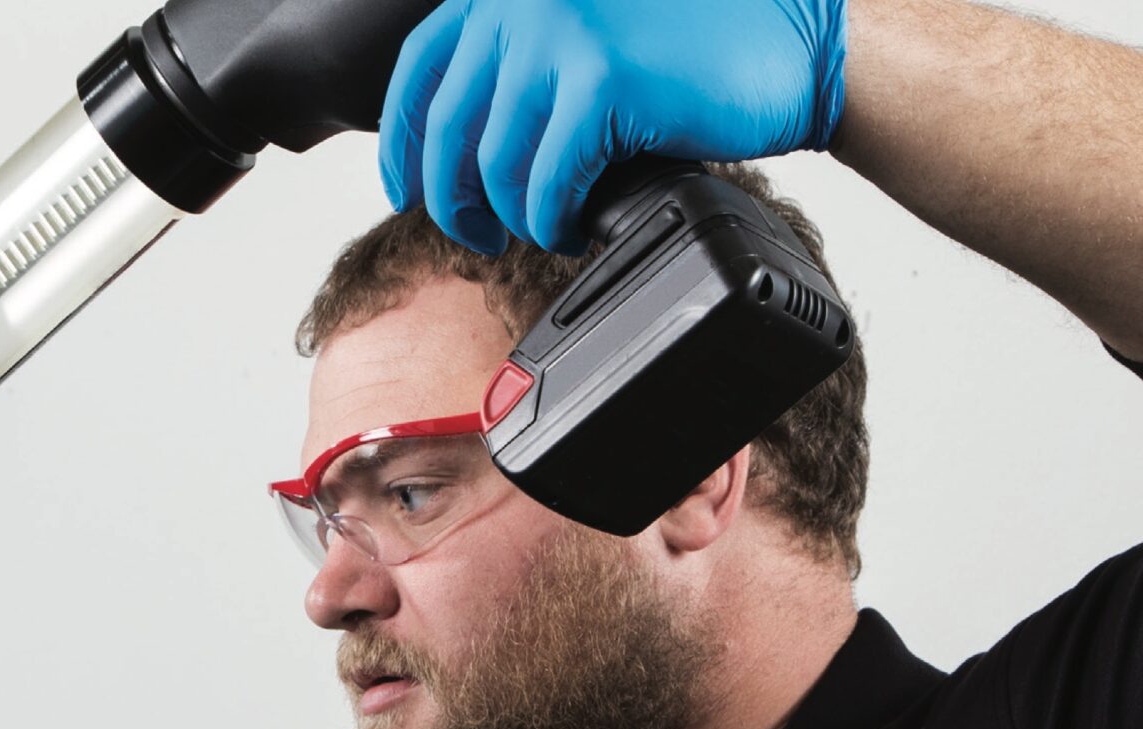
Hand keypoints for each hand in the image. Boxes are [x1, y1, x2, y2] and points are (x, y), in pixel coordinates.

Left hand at [377, 0, 846, 254]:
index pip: (421, 70)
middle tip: (475, 234)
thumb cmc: (699, 46)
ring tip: (541, 229)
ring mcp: (561, 34)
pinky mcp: (602, 80)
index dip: (402, 141)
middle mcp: (524, 0)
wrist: (796, 42)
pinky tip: (574, 226)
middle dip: (451, 196)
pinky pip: (545, 181)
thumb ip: (521, 64)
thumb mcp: (586, 35)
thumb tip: (452, 151)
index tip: (406, 188)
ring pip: (494, 162)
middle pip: (446, 125)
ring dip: (512, 215)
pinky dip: (552, 220)